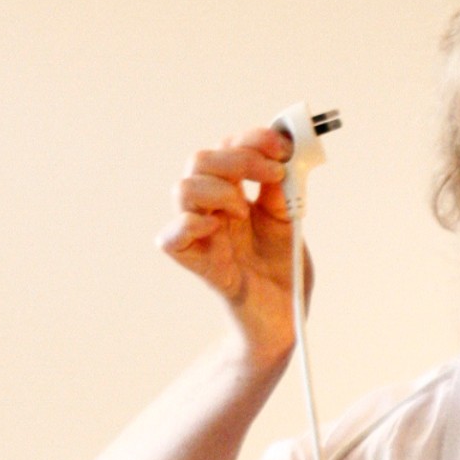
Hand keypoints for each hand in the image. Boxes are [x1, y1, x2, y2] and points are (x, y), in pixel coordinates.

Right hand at [157, 125, 299, 367]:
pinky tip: (218, 228)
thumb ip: (283, 187)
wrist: (283, 320)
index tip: (282, 147)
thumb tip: (287, 150)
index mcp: (235, 192)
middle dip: (239, 158)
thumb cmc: (282, 272)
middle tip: (271, 175)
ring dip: (219, 190)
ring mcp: (201, 234)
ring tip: (246, 213)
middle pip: (200, 159)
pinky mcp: (196, 263)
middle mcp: (213, 208)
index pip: (227, 146)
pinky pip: (171, 236)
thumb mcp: (288, 220)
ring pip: (183, 189)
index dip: (252, 139)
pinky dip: (191, 224)